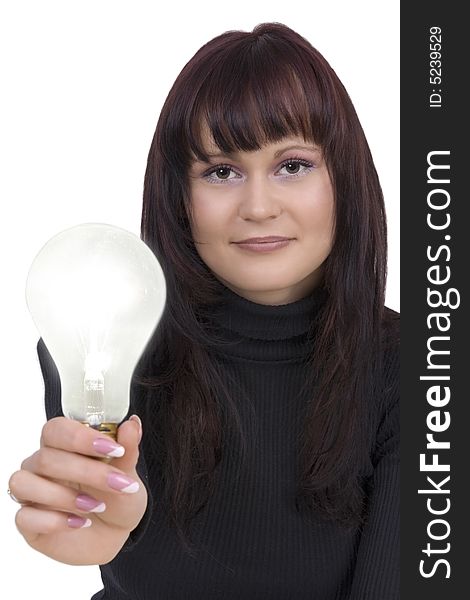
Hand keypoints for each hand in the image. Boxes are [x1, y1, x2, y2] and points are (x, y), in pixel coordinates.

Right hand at [8, 415, 147, 564]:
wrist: (113, 535)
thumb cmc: (116, 498)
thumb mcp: (128, 476)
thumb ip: (128, 449)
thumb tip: (132, 424)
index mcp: (63, 445)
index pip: (57, 429)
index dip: (81, 437)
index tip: (114, 448)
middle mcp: (41, 465)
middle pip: (46, 457)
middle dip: (86, 471)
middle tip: (116, 483)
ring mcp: (30, 493)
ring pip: (25, 483)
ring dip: (64, 496)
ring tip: (97, 506)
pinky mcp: (27, 522)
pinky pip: (24, 517)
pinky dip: (54, 521)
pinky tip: (80, 523)